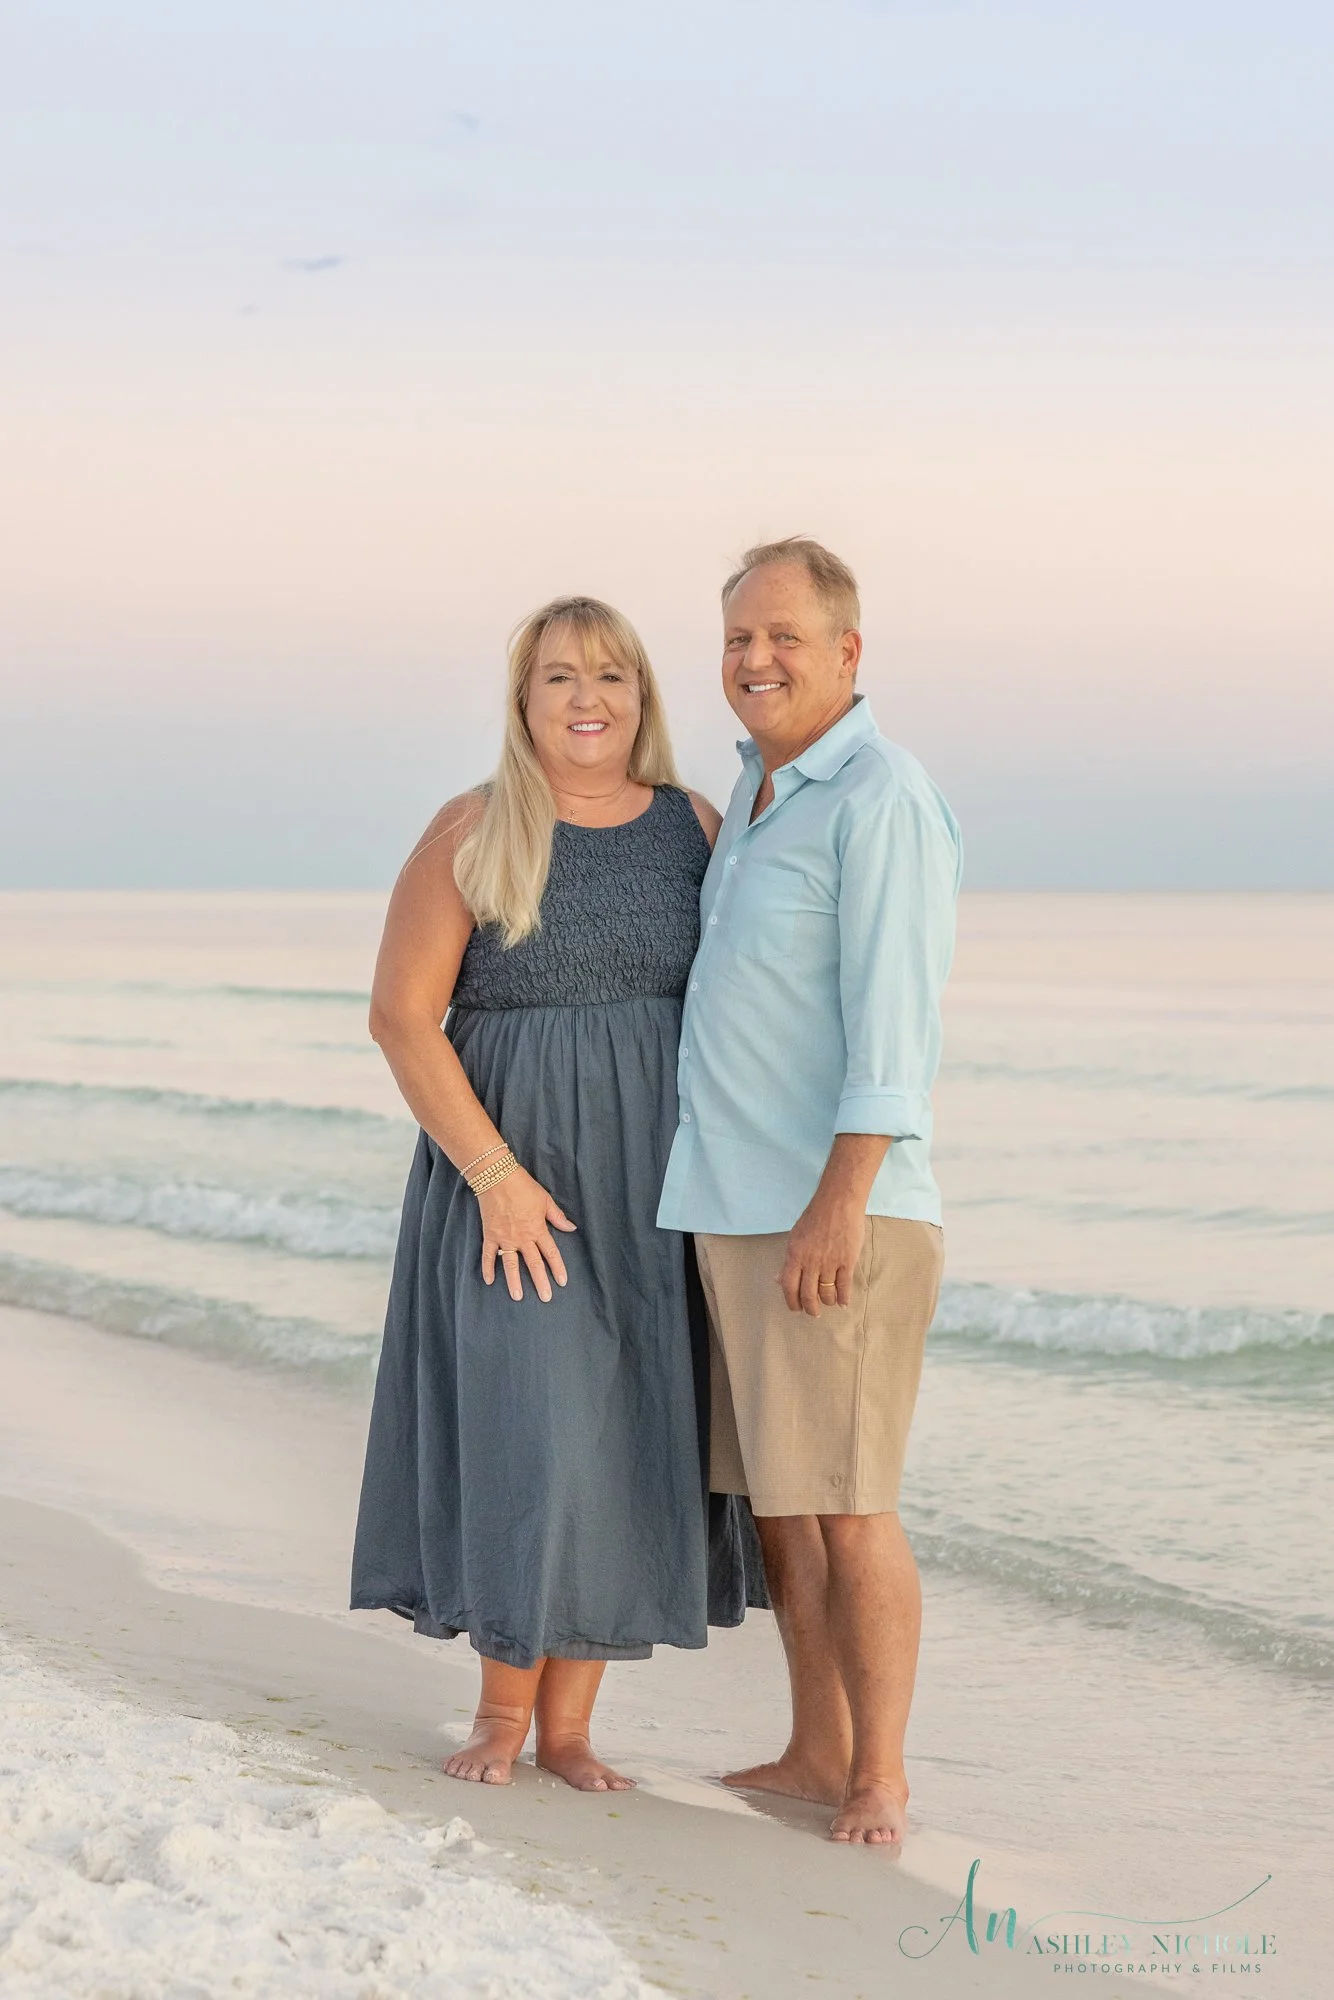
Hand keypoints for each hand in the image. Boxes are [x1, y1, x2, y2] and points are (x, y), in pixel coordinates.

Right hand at [478, 1168, 575, 1302]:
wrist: (497, 1177)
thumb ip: (557, 1217)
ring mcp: (505, 1238)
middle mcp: (522, 1237)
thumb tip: (571, 1228)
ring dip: (514, 1281)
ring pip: (511, 1264)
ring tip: (517, 1297)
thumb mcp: (545, 1200)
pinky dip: (487, 1268)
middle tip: (545, 1298)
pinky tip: (489, 1281)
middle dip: (540, 1281)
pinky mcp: (490, 1235)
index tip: (562, 1282)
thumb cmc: (524, 1186)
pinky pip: (488, 1255)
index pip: (551, 1253)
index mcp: (537, 1229)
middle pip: (533, 1263)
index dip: (557, 1268)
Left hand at [778, 1190, 865, 1317]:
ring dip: (826, 1302)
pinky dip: (843, 1297)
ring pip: (826, 1293)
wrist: (838, 1202)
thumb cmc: (815, 1216)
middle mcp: (811, 1261)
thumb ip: (788, 1260)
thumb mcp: (795, 1236)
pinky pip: (844, 1286)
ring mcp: (830, 1262)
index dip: (791, 1301)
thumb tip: (777, 1279)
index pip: (788, 1286)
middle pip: (808, 1294)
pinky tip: (842, 1302)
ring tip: (828, 1303)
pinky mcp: (847, 1261)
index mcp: (794, 1255)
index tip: (795, 1309)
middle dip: (810, 1308)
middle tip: (813, 1312)